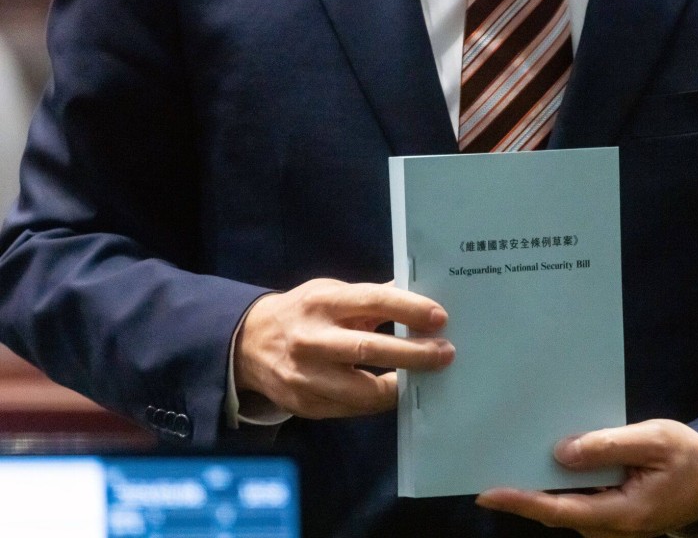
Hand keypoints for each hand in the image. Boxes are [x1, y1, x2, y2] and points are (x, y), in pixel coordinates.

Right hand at [234, 279, 454, 418]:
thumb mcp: (331, 293)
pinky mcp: (305, 404)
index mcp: (322, 303)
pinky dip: (378, 402)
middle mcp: (311, 339)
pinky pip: (352, 409)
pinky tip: (397, 391)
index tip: (440, 318)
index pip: (372, 301)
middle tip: (445, 353)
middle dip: (413, 354)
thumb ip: (370, 297)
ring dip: (399, 386)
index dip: (409, 309)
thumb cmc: (304, 312)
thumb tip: (418, 293)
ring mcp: (306, 376)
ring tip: (424, 377)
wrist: (248, 343)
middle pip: (368, 349)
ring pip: (362, 390)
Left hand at [476, 419, 697, 537]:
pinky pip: (580, 499)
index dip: (521, 502)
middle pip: (556, 510)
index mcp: (622, 513)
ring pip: (566, 505)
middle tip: (491, 460)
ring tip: (511, 452)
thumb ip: (608, 446)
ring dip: (540, 484)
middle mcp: (612, 526)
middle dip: (523, 490)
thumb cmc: (689, 457)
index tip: (487, 493)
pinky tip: (548, 456)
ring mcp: (612, 522)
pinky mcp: (614, 512)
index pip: (558, 511)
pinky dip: (560, 482)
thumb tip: (560, 452)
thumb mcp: (653, 440)